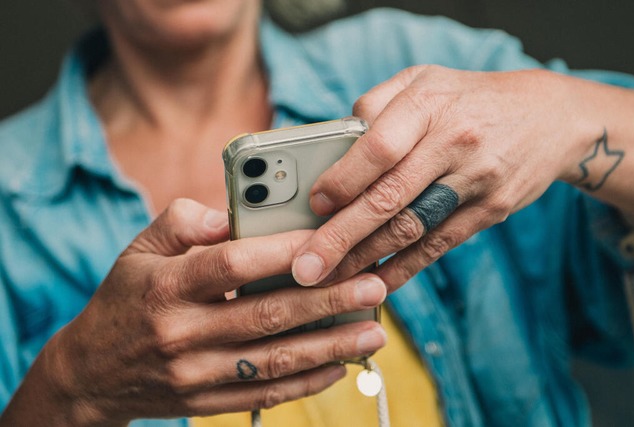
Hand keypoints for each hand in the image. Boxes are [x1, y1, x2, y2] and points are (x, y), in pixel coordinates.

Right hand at [4, 199, 385, 425]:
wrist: (90, 372)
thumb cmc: (125, 299)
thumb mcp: (139, 250)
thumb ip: (182, 221)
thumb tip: (229, 213)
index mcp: (167, 285)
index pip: (232, 264)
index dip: (284, 252)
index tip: (330, 240)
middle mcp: (182, 332)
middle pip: (266, 315)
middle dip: (327, 301)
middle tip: (374, 287)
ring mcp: (195, 373)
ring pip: (274, 361)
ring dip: (330, 347)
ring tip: (373, 333)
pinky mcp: (205, 401)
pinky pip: (263, 394)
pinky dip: (305, 383)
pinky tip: (340, 366)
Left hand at [291, 65, 603, 289]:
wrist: (549, 117)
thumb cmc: (468, 98)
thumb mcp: (422, 80)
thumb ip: (375, 106)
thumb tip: (333, 148)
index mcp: (429, 103)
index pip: (378, 148)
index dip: (343, 180)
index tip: (316, 204)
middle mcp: (453, 142)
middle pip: (389, 197)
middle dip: (341, 238)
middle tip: (306, 268)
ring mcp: (476, 180)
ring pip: (412, 228)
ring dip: (367, 260)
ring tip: (330, 281)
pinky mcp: (490, 211)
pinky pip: (439, 245)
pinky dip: (405, 268)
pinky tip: (377, 283)